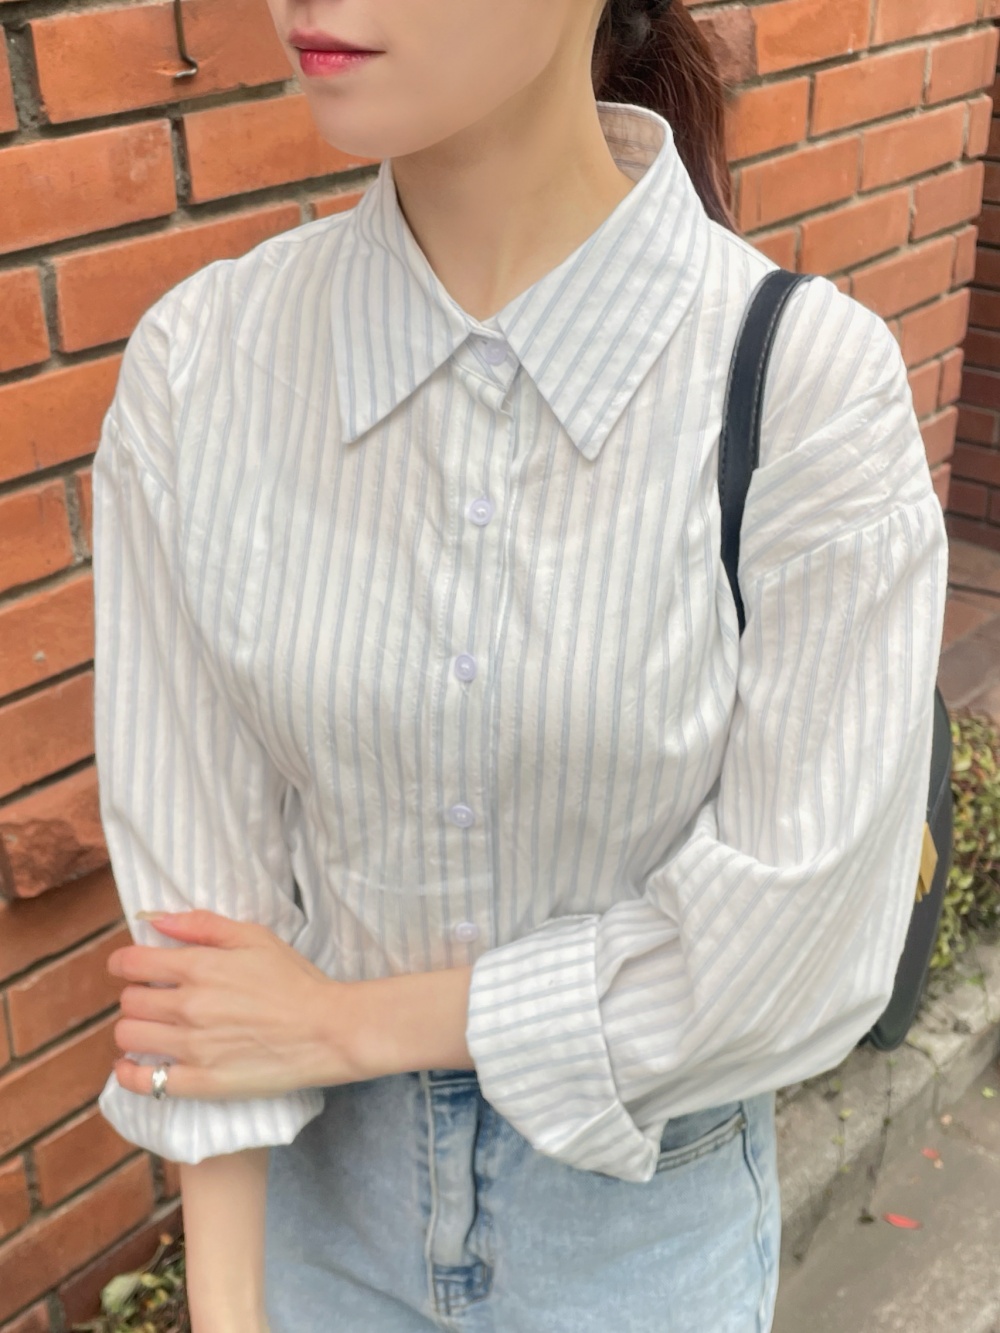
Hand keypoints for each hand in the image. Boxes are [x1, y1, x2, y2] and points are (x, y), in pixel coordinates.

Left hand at [108, 910, 356, 1099]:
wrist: (327, 1030)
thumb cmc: (295, 980)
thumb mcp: (255, 937)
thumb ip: (203, 924)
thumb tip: (157, 920)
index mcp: (199, 967)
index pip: (132, 963)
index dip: (124, 962)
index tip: (130, 966)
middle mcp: (188, 1007)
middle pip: (129, 1000)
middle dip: (137, 994)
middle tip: (156, 997)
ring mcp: (192, 1048)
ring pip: (129, 1036)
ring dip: (134, 1028)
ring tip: (153, 1027)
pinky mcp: (200, 1083)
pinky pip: (144, 1081)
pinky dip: (130, 1073)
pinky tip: (134, 1064)